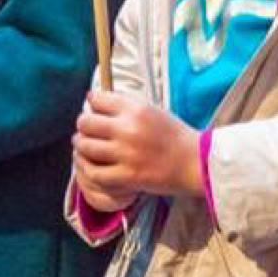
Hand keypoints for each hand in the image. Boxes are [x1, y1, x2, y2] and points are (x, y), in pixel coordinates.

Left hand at [72, 86, 198, 208]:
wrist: (195, 163)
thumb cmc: (174, 135)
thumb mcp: (152, 110)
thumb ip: (125, 105)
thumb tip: (93, 99)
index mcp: (136, 109)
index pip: (98, 100)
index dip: (92, 104)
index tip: (93, 109)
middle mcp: (128, 129)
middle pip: (86, 123)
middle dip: (83, 125)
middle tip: (86, 130)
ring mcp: (126, 154)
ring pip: (86, 147)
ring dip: (82, 146)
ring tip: (85, 146)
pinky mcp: (127, 176)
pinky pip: (94, 173)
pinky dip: (89, 169)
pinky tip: (93, 166)